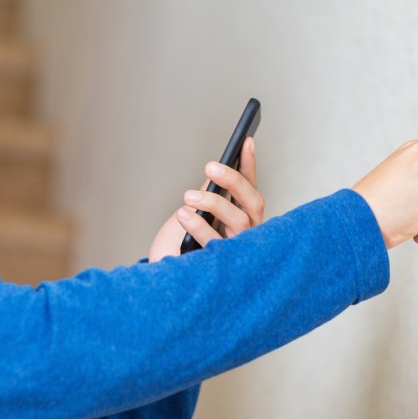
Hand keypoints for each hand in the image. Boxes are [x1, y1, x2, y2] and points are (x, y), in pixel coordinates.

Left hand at [148, 137, 263, 261]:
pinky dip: (199, 226)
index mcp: (240, 214)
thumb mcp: (195, 212)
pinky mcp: (223, 265)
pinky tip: (184, 214)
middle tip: (210, 166)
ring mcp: (237, 248)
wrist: (165, 277)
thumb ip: (209, 194)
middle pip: (252, 202)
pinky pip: (216, 243)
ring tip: (188, 196)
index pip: (249, 186)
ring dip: (213, 203)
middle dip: (234, 181)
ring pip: (239, 221)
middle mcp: (246, 231)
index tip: (245, 140)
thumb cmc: (181, 243)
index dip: (249, 164)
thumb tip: (217, 172)